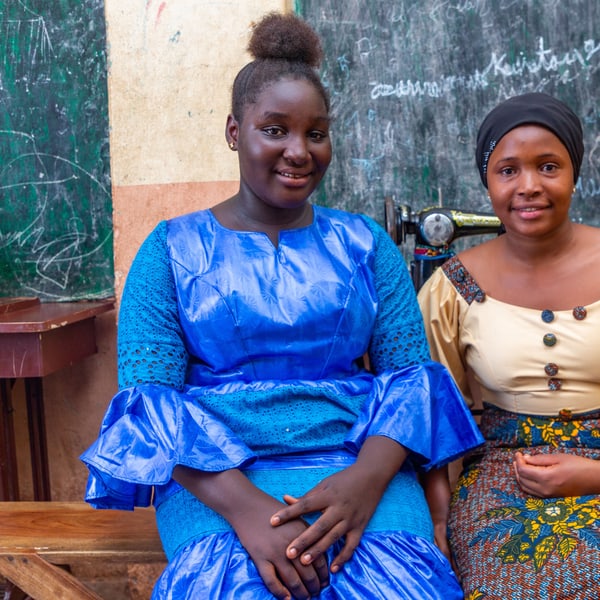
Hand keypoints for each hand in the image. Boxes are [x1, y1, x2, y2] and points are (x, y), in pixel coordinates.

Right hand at [173, 466, 328, 598]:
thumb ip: (307, 533)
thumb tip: (318, 553)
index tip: (325, 581)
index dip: (323, 574)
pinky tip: (287, 598)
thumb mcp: (295, 517)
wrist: (248, 506)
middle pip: (308, 573)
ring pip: (293, 580)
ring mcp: (275, 553)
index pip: (319, 559)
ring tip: (304, 597)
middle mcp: (291, 545)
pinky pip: (272, 581)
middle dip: (314, 586)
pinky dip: (280, 592)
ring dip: (301, 593)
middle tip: (316, 592)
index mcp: (303, 533)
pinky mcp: (260, 558)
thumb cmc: (273, 511)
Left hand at [270, 461, 386, 573]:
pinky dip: (343, 557)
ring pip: (333, 538)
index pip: (305, 505)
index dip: (288, 513)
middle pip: (319, 526)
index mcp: (327, 495)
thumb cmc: (344, 479)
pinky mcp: (360, 527)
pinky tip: (333, 568)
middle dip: (303, 540)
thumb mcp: (324, 484)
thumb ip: (306, 496)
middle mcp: (339, 508)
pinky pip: (351, 545)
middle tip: (288, 553)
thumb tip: (285, 499)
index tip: (272, 522)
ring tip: (304, 562)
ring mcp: (350, 519)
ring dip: (319, 550)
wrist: (371, 476)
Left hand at [513, 451, 599, 497]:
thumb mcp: (558, 457)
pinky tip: (528, 475)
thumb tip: (524, 458)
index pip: (523, 470)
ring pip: (525, 487)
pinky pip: (533, 492)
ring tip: (521, 465)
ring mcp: (548, 495)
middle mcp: (545, 489)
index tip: (518, 453)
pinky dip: (526, 483)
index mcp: (547, 478)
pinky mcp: (551, 497)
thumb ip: (539, 459)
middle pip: (522, 479)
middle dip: (517, 468)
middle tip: (518, 458)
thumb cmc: (578, 465)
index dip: (518, 461)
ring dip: (520, 476)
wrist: (595, 479)